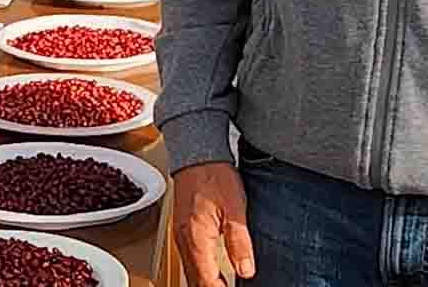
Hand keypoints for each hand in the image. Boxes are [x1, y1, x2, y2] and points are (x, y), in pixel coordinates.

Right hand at [173, 162, 255, 285]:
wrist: (196, 154)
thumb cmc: (214, 175)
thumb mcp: (235, 208)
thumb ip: (239, 242)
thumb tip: (246, 270)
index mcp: (197, 238)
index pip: (207, 282)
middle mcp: (184, 241)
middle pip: (195, 281)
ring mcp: (181, 236)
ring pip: (190, 273)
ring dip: (206, 283)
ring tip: (223, 286)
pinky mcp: (183, 230)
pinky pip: (188, 261)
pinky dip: (201, 272)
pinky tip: (213, 274)